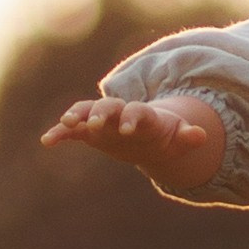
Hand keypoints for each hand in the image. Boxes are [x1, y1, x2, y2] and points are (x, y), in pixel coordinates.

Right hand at [39, 92, 223, 183]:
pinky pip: (72, 129)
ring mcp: (102, 119)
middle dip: (102, 113)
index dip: (133, 117)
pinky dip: (60, 133)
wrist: (146, 135)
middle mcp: (120, 112)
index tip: (129, 129)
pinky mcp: (88, 130)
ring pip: (86, 111)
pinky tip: (47, 141)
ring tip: (65, 123)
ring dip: (76, 116)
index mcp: (142, 114)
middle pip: (108, 107)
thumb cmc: (164, 136)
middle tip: (96, 123)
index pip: (137, 111)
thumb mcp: (178, 138)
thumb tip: (202, 136)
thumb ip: (188, 137)